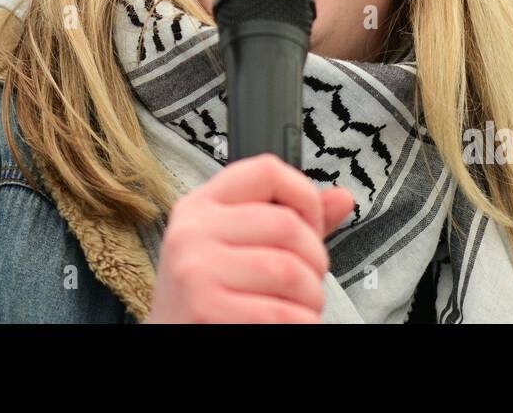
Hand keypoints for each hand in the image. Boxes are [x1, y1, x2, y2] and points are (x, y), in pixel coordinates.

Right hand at [145, 153, 354, 322]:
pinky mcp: (207, 311)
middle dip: (316, 260)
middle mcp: (192, 233)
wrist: (169, 341)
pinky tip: (286, 324)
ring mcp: (196, 272)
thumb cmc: (210, 296)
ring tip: (298, 308)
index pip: (266, 171)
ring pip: (291, 273)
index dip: (305, 195)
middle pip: (288, 225)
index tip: (311, 225)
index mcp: (199, 207)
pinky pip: (283, 315)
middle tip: (308, 282)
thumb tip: (343, 198)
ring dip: (311, 299)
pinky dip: (301, 324)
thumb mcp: (236, 248)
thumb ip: (287, 222)